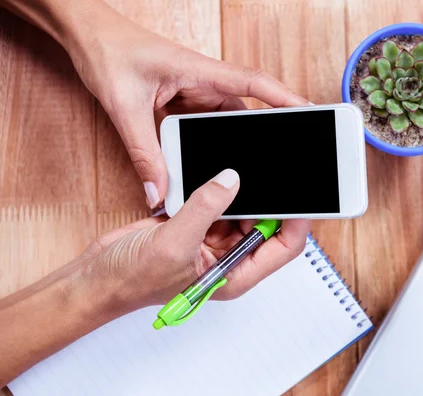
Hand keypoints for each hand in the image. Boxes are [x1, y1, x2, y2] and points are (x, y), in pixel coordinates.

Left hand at [63, 3, 308, 208]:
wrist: (89, 36)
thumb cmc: (109, 52)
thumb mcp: (125, 106)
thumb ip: (143, 152)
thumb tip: (157, 191)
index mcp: (201, 72)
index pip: (255, 84)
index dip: (286, 99)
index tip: (312, 114)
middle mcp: (206, 83)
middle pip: (248, 112)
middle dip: (265, 137)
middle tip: (280, 162)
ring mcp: (197, 94)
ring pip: (226, 125)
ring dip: (230, 147)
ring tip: (240, 173)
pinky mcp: (186, 104)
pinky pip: (207, 128)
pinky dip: (209, 147)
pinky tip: (205, 165)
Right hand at [81, 169, 309, 312]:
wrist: (99, 276)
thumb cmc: (133, 279)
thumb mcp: (175, 244)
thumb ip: (205, 208)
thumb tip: (232, 179)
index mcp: (235, 273)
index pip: (282, 247)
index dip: (296, 221)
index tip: (300, 195)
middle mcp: (229, 257)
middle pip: (266, 224)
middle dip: (271, 199)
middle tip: (277, 169)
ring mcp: (212, 238)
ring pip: (243, 208)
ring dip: (244, 190)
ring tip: (250, 165)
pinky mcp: (196, 223)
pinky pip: (217, 200)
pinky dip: (218, 187)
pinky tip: (218, 170)